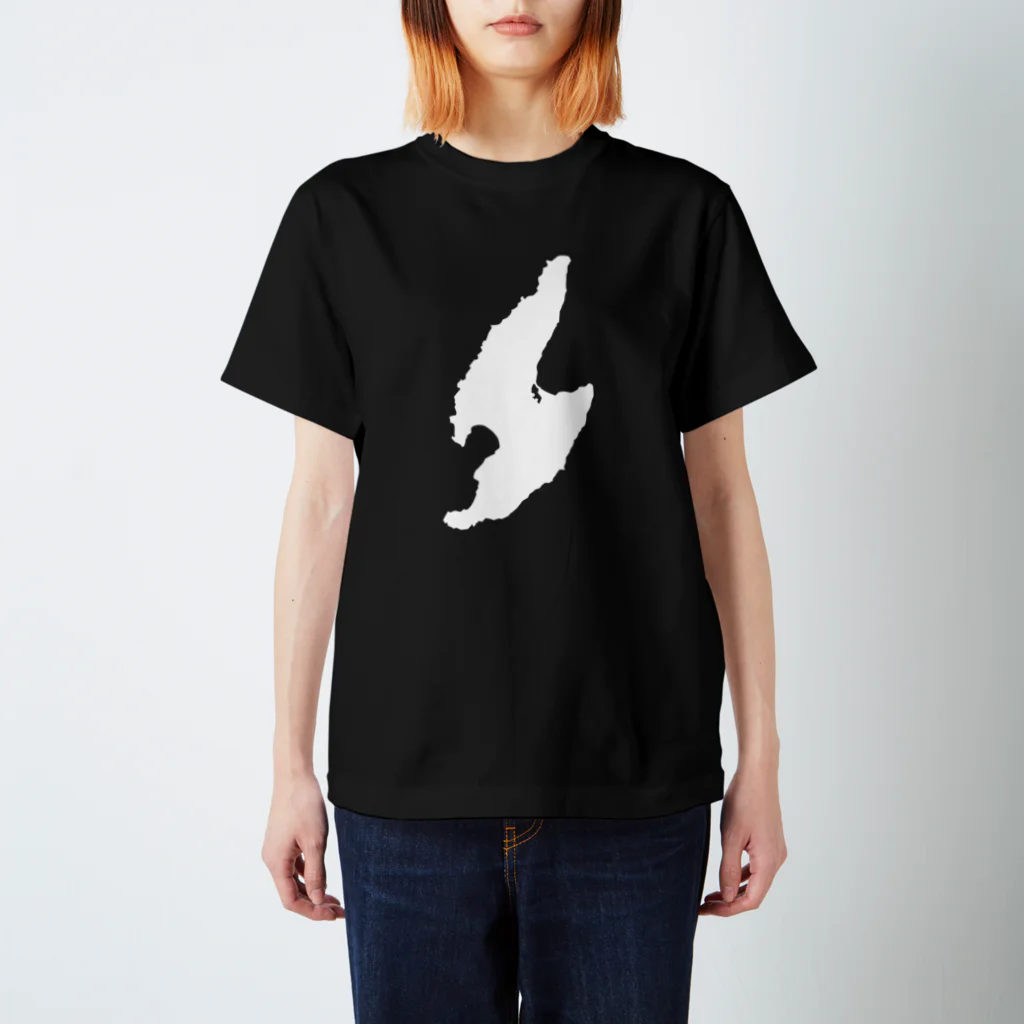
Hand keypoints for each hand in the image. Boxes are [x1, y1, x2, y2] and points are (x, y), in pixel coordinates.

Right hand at [262, 772, 343, 920]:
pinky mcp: (283, 841)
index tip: (333, 915)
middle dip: (315, 904)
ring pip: (294, 880)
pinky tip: (322, 879)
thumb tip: (316, 900)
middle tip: (339, 910)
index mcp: (276, 863)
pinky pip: (294, 866)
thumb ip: (316, 873)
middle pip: (292, 893)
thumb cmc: (304, 805)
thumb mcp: (315, 841)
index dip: (312, 911)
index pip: (291, 900)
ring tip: (334, 899)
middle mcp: (272, 859)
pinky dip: (308, 876)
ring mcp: (276, 850)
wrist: (293, 776)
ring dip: (313, 891)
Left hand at [699, 760, 786, 916]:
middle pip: (754, 894)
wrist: (758, 774)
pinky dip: (743, 876)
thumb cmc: (744, 801)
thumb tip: (729, 897)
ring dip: (735, 890)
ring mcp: (775, 850)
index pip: (751, 900)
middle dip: (729, 902)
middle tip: (705, 905)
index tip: (706, 910)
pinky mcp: (771, 841)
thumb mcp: (731, 837)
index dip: (728, 909)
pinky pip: (758, 867)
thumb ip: (730, 869)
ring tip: (712, 894)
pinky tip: (728, 875)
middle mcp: (777, 859)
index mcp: (769, 862)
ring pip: (756, 881)